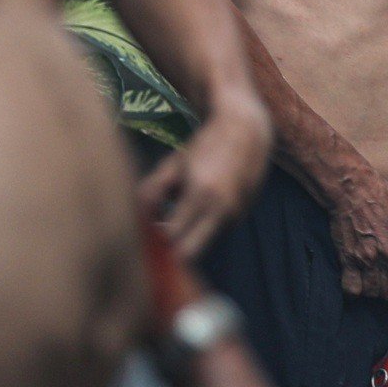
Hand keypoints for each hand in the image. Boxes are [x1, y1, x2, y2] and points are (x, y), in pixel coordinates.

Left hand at [142, 99, 271, 257]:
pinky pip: (216, 231)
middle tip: (158, 240)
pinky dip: (203, 226)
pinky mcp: (241, 216)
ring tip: (178, 213)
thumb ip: (151, 192)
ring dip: (188, 237)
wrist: (247, 132)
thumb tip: (140, 219)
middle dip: (170, 252)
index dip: (155, 238)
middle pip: (189, 254)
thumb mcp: (172, 165)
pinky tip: (201, 204)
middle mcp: (221, 209)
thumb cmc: (204, 146)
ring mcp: (235, 214)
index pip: (171, 235)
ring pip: (203, 243)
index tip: (146, 232)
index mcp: (200, 194)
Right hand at [327, 171, 387, 300]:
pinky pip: (351, 289)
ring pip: (373, 294)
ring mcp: (368, 260)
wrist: (356, 190)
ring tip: (372, 281)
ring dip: (373, 291)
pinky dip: (353, 290)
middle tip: (387, 283)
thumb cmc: (385, 199)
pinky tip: (356, 281)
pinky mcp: (348, 259)